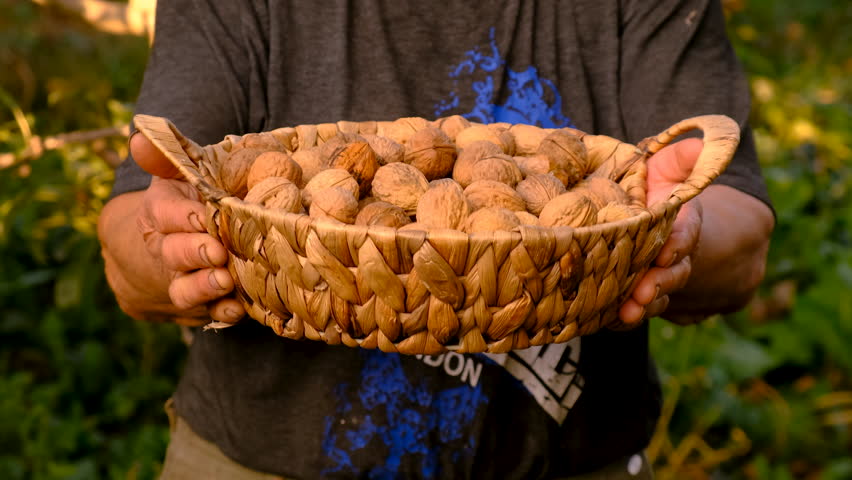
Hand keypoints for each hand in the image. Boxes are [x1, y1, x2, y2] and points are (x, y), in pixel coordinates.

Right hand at [99, 133, 245, 324]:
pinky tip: (238, 309)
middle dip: (194, 253)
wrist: (177, 244)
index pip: (164, 212)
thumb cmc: (191, 198)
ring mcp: (185, 279)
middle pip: (173, 253)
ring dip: (204, 288)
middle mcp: (167, 249)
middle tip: (217, 251)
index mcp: (161, 213)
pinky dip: (222, 313)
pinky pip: (210, 313)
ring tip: (225, 281)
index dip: (182, 216)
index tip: (203, 215)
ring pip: (185, 289)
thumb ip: (167, 155)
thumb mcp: (181, 172)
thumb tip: (139, 137)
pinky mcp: (205, 302)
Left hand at [618, 138, 704, 324]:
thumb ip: (682, 158)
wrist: (647, 221)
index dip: (677, 244)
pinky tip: (602, 321)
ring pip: (653, 297)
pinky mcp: (631, 293)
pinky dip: (616, 318)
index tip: (666, 252)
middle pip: (672, 274)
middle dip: (660, 284)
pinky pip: (627, 309)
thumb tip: (699, 145)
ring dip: (641, 307)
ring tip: (627, 314)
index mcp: (681, 224)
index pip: (685, 235)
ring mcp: (653, 278)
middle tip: (644, 292)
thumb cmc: (653, 189)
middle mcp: (671, 257)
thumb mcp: (666, 168)